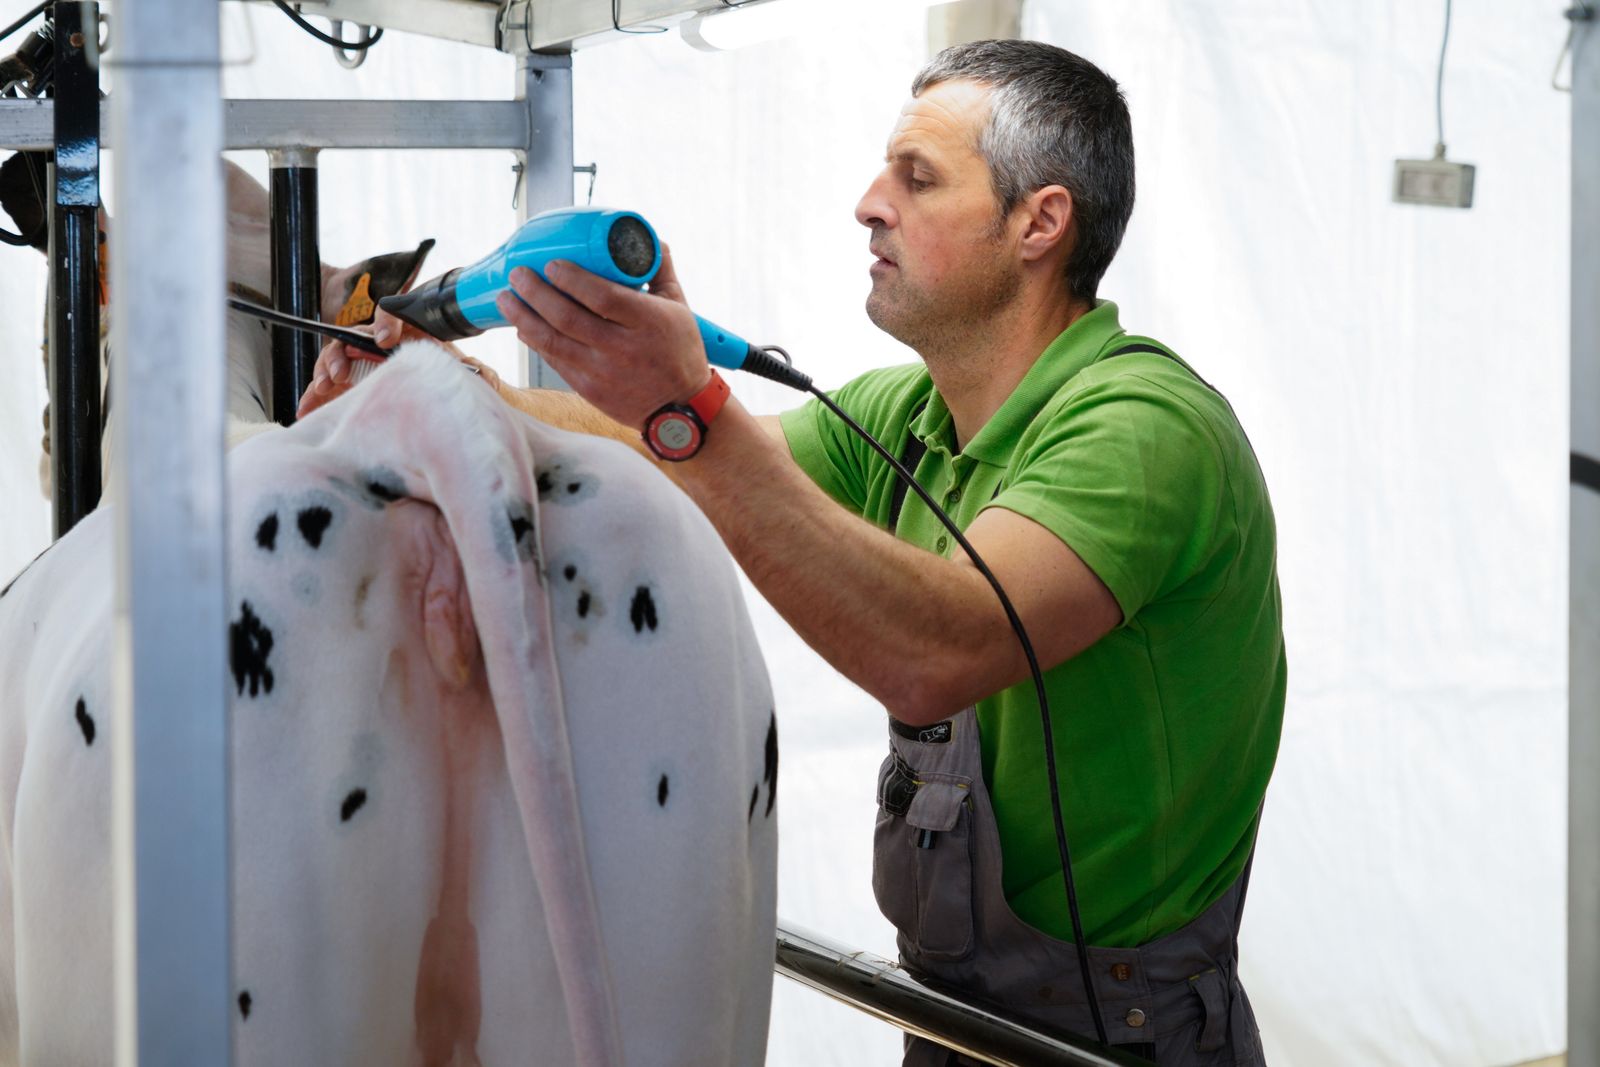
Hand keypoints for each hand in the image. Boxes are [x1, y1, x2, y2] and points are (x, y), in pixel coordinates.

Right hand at [295, 331, 496, 418]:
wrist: (459, 401)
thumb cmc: (462, 383)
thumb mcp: (468, 374)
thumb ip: (469, 370)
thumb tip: (481, 373)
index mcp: (409, 335)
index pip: (393, 319)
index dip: (388, 323)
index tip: (387, 339)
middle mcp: (383, 346)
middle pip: (354, 338)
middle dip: (342, 352)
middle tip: (341, 373)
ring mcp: (366, 365)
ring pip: (337, 360)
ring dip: (325, 371)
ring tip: (323, 388)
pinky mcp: (353, 385)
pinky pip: (331, 388)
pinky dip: (316, 398)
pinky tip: (305, 410)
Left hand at [494, 244, 709, 430]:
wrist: (681, 410)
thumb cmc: (680, 354)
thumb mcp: (680, 309)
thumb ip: (661, 271)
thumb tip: (651, 240)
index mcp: (646, 322)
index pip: (601, 296)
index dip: (571, 279)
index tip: (552, 264)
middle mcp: (622, 348)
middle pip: (568, 317)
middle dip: (535, 293)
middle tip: (518, 275)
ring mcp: (602, 372)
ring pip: (552, 341)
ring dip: (524, 317)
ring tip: (506, 299)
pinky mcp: (589, 390)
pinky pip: (554, 361)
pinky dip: (535, 342)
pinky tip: (523, 326)